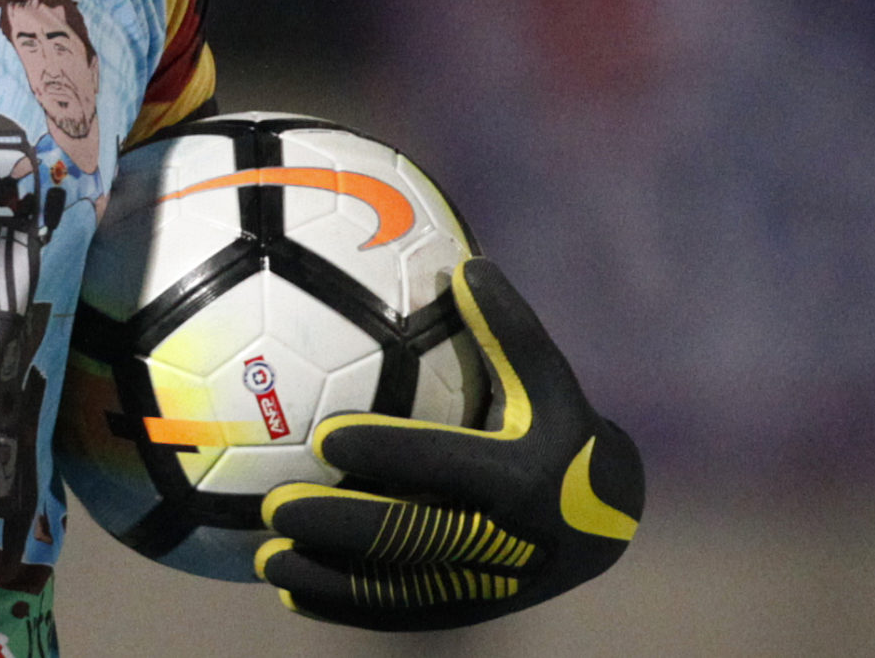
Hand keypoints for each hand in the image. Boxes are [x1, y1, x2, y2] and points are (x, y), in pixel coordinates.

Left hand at [254, 257, 642, 630]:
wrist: (611, 518)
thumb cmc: (564, 427)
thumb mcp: (551, 380)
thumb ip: (511, 328)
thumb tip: (467, 263)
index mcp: (523, 476)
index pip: (446, 464)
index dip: (387, 452)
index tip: (323, 436)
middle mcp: (507, 538)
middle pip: (413, 536)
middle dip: (342, 527)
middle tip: (273, 509)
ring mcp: (489, 583)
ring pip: (401, 587)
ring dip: (330, 579)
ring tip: (263, 561)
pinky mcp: (473, 608)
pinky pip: (405, 611)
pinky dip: (348, 606)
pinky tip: (289, 594)